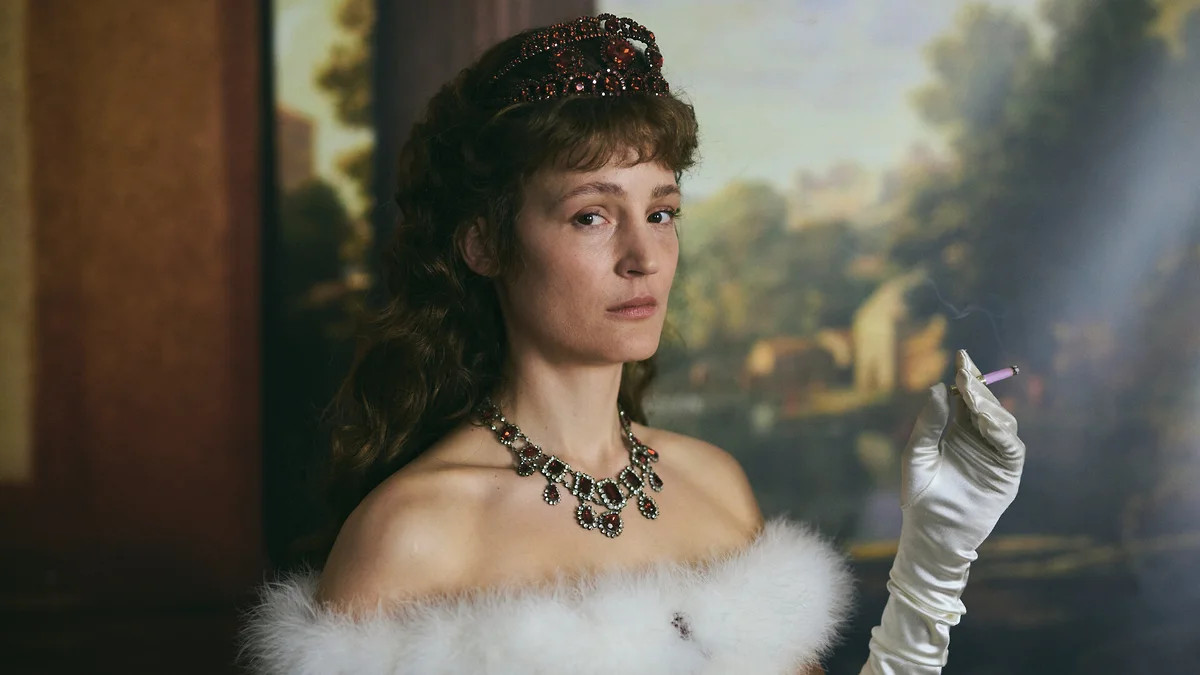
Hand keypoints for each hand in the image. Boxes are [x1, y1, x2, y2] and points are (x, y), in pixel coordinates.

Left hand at [860, 349, 1025, 672]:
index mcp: (955, 430)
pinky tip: (988, 420)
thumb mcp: (916, 455)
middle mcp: (977, 438)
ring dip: (989, 405)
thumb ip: (928, 424)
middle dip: (977, 387)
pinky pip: (1011, 446)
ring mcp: (994, 454)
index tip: (962, 358)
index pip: (965, 398)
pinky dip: (1002, 431)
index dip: (966, 377)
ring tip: (973, 394)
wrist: (932, 533)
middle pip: (985, 405)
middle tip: (967, 374)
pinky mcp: (1007, 472)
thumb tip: (939, 389)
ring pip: (1001, 421)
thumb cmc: (920, 496)